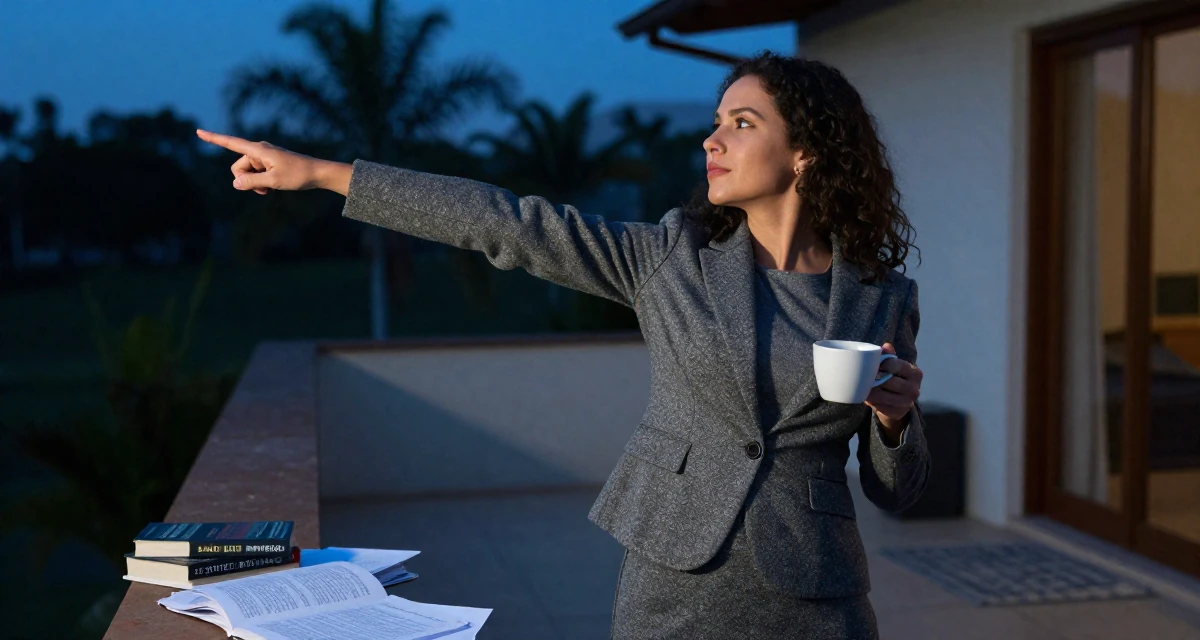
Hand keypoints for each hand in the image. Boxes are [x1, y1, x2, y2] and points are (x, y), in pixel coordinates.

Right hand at [195, 129, 328, 194]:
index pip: (231, 142)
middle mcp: (259, 150)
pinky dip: (259, 182)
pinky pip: (255, 174)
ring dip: (254, 183)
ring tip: (270, 189)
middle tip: (263, 188)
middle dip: (244, 180)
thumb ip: (252, 182)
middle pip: (238, 167)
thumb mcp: (273, 182)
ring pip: (246, 172)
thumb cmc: (298, 175)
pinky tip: (271, 188)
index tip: (198, 132)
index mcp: (258, 150)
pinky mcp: (268, 163)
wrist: (317, 173)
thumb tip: (235, 184)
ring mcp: (264, 157)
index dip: (214, 138)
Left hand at [865, 342, 921, 431]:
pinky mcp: (898, 413)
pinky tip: (867, 396)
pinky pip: (880, 406)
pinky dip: (871, 401)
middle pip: (888, 381)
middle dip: (874, 379)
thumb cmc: (895, 378)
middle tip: (863, 376)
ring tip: (862, 386)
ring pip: (882, 395)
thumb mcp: (895, 366)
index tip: (873, 363)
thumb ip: (890, 356)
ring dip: (870, 391)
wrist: (899, 402)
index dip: (882, 364)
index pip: (896, 365)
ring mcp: (907, 402)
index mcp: (915, 373)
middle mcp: (914, 389)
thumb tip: (886, 346)